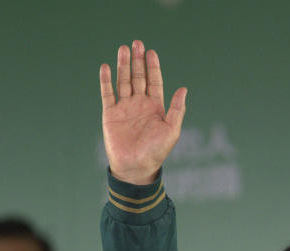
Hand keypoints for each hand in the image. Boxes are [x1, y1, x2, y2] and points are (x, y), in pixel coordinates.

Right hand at [100, 40, 186, 184]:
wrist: (135, 167)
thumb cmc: (156, 152)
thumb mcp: (172, 130)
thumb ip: (177, 109)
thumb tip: (184, 88)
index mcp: (155, 107)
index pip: (154, 81)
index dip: (153, 67)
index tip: (151, 52)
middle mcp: (139, 104)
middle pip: (138, 77)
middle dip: (138, 60)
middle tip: (137, 43)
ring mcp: (124, 108)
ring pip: (123, 81)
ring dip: (123, 65)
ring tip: (123, 49)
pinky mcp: (110, 114)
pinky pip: (107, 94)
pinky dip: (106, 81)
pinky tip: (105, 67)